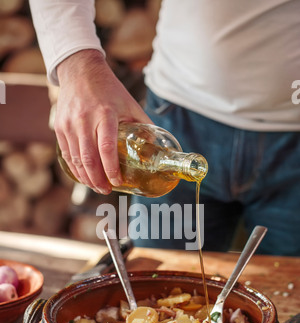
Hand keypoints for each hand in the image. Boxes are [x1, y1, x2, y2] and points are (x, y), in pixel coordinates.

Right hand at [55, 49, 151, 193]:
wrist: (80, 71)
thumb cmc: (109, 90)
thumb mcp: (130, 104)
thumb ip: (143, 126)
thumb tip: (156, 149)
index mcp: (105, 114)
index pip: (106, 148)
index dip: (111, 169)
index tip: (117, 181)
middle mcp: (85, 120)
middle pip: (89, 158)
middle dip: (97, 179)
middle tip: (106, 190)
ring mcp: (69, 124)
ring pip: (76, 159)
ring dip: (86, 177)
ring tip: (97, 187)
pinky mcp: (60, 127)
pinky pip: (67, 154)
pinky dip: (75, 169)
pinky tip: (84, 177)